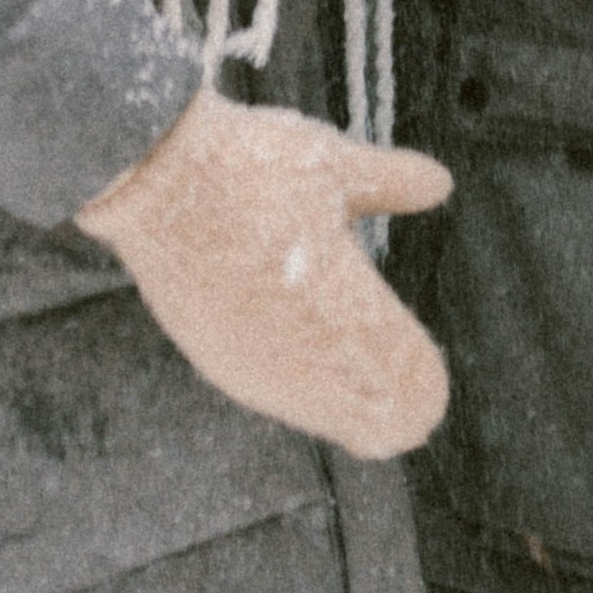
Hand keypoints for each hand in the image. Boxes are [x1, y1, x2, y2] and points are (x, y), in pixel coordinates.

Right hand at [76, 90, 451, 458]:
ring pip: (318, 414)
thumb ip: (390, 182)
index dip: (422, 387)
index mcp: (346, 315)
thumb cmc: (250, 165)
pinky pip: (272, 391)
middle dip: (386, 399)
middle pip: (368, 427)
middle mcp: (303, 363)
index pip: (409, 400)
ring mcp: (253, 372)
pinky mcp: (215, 362)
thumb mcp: (333, 166)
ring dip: (339, 392)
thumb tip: (440, 182)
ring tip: (351, 355)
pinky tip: (296, 342)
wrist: (152, 175)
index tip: (424, 364)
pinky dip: (293, 377)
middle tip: (399, 369)